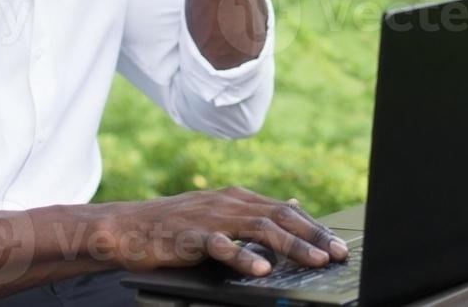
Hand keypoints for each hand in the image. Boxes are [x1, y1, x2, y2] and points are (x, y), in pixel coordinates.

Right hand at [99, 187, 349, 275]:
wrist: (129, 228)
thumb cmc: (176, 225)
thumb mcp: (222, 211)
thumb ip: (258, 211)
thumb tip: (295, 205)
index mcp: (239, 198)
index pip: (287, 211)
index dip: (315, 228)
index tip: (338, 246)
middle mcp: (230, 203)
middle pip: (281, 217)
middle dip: (313, 236)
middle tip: (337, 255)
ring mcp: (211, 218)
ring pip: (260, 229)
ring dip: (291, 246)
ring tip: (314, 261)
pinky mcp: (191, 236)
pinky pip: (221, 246)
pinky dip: (243, 257)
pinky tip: (262, 268)